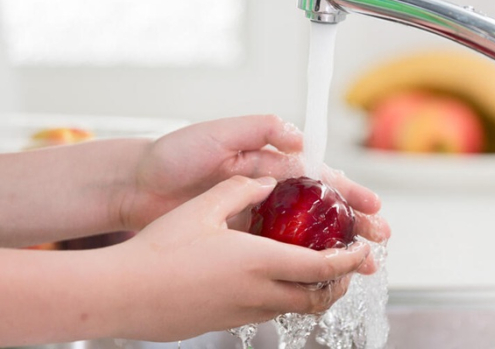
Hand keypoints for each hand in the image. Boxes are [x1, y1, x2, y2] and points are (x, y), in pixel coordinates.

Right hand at [114, 176, 372, 341]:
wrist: (122, 293)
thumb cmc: (160, 249)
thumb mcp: (202, 208)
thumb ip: (240, 190)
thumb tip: (266, 182)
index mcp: (260, 262)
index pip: (323, 267)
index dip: (349, 261)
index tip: (361, 252)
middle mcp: (258, 293)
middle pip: (317, 298)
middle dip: (339, 283)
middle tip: (345, 266)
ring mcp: (241, 313)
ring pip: (294, 309)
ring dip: (313, 293)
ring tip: (314, 274)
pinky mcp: (224, 323)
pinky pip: (267, 312)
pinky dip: (283, 298)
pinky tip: (268, 280)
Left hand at [119, 115, 389, 241]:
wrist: (137, 187)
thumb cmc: (175, 154)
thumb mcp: (219, 133)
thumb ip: (260, 128)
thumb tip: (300, 138)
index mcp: (270, 165)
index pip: (320, 179)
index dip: (349, 192)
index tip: (373, 206)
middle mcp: (270, 193)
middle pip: (321, 211)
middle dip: (353, 224)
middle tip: (379, 239)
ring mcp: (257, 219)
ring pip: (305, 237)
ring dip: (334, 249)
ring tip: (360, 265)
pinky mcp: (239, 240)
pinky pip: (277, 253)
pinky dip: (300, 264)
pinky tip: (318, 275)